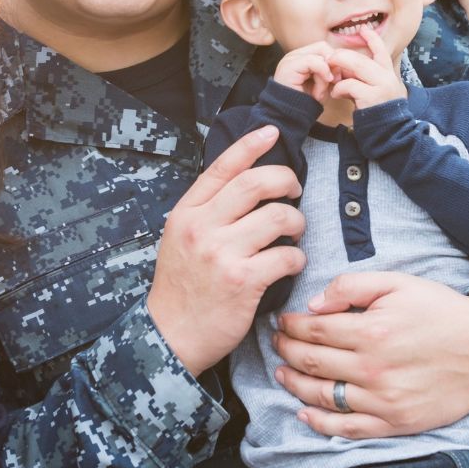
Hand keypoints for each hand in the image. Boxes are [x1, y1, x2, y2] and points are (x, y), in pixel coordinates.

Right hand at [147, 124, 304, 374]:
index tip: (272, 132)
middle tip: (294, 191)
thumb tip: (245, 183)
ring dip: (297, 223)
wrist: (171, 334)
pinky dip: (296, 259)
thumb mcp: (179, 238)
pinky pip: (287, 256)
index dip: (250, 145)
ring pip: (280, 217)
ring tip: (293, 234)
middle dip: (286, 181)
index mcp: (186, 213)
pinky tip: (290, 265)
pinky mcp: (244, 281)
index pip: (223, 168)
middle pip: (257, 183)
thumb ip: (206, 211)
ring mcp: (222, 253)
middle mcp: (202, 227)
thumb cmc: (181, 286)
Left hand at [271, 272, 468, 438]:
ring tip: (281, 373)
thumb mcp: (398, 283)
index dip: (290, 326)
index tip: (281, 322)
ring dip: (294, 384)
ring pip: (322, 396)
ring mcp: (383, 400)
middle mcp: (373, 368)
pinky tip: (304, 412)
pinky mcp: (395, 422)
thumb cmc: (441, 310)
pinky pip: (348, 428)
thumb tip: (313, 304)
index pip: (313, 330)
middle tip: (276, 343)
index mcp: (371, 331)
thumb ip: (351, 286)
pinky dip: (321, 423)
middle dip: (286, 351)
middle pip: (312, 362)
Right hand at [272, 41, 336, 99]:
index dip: (335, 60)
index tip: (340, 78)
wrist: (289, 118)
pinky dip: (321, 75)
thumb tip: (342, 65)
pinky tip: (319, 91)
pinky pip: (313, 62)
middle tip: (335, 82)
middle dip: (333, 64)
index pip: (324, 48)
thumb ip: (331, 71)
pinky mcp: (289, 66)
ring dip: (326, 75)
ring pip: (320, 55)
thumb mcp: (323, 83)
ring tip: (320, 92)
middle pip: (323, 47)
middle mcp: (294, 55)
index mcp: (302, 57)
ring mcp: (290, 59)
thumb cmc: (307, 102)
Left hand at [324, 26, 404, 109]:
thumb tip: (345, 71)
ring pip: (356, 66)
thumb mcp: (375, 92)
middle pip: (361, 57)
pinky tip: (335, 94)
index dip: (372, 39)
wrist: (390, 135)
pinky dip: (339, 88)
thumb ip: (364, 80)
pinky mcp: (372, 97)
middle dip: (342, 56)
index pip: (381, 51)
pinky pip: (350, 85)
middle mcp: (387, 77)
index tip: (363, 29)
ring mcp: (381, 86)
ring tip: (330, 76)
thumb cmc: (378, 114)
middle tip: (329, 58)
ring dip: (339, 69)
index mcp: (388, 74)